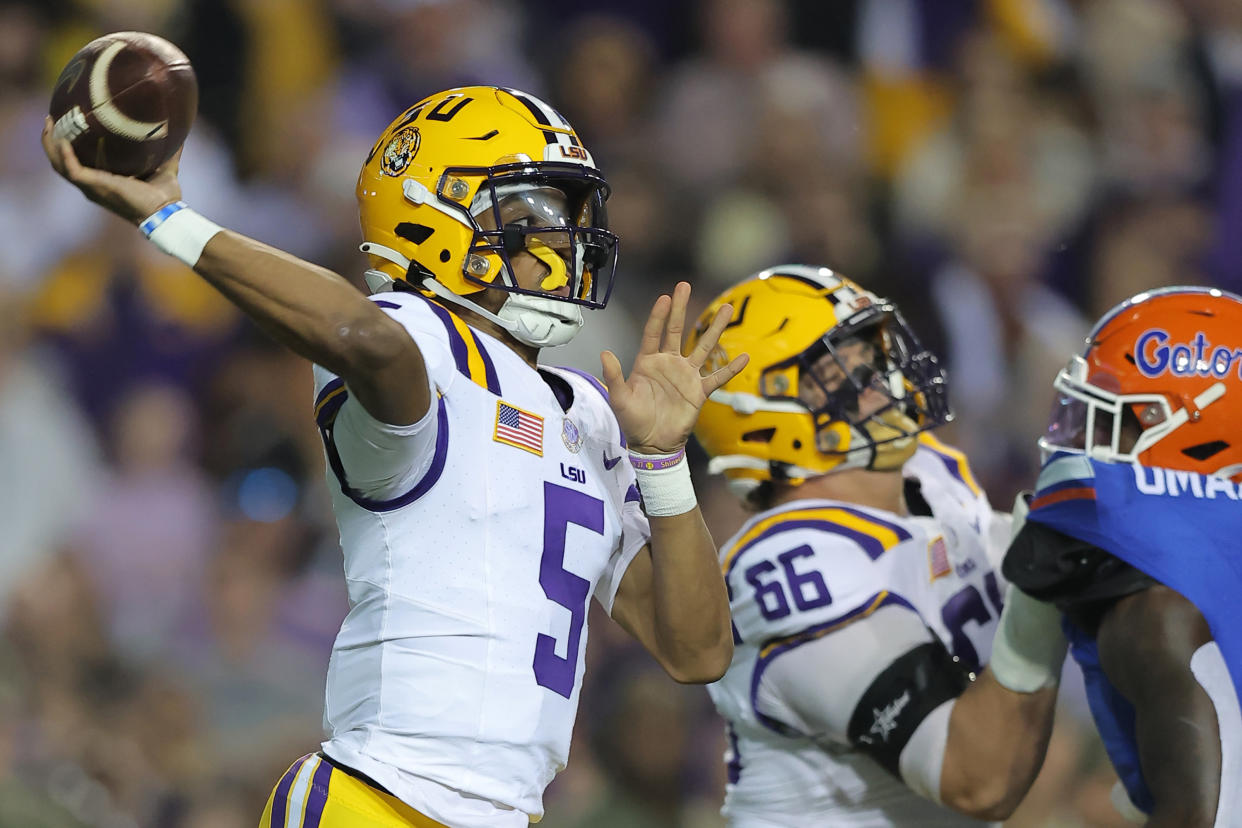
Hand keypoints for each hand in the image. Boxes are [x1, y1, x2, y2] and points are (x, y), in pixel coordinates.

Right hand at [41, 115, 181, 223]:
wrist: (165, 212)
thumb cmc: (165, 197)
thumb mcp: (165, 170)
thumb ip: (169, 154)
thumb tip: (180, 137)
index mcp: (103, 181)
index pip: (78, 163)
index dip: (69, 146)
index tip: (67, 124)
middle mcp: (92, 185)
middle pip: (61, 162)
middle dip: (52, 141)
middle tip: (51, 119)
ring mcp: (91, 187)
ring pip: (59, 165)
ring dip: (51, 144)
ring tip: (50, 123)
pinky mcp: (95, 187)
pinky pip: (72, 170)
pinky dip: (65, 156)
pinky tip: (63, 140)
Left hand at [601, 281, 747, 453]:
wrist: (652, 444)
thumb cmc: (632, 420)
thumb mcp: (619, 398)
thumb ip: (614, 375)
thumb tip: (605, 353)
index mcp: (648, 362)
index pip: (653, 332)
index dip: (658, 315)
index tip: (664, 298)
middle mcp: (669, 363)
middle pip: (677, 330)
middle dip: (681, 308)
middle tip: (684, 285)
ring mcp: (686, 376)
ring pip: (703, 347)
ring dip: (715, 329)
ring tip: (726, 309)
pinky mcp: (699, 392)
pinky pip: (717, 377)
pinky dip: (730, 368)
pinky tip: (744, 356)